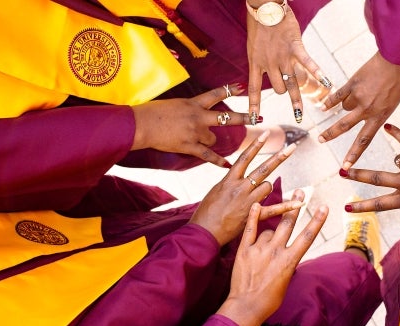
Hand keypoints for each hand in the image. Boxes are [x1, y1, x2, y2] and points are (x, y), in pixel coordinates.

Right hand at [131, 84, 252, 167]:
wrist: (141, 124)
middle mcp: (198, 116)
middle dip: (243, 117)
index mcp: (193, 103)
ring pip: (213, 139)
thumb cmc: (152, 112)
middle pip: (227, 117)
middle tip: (258, 117)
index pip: (216, 94)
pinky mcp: (189, 146)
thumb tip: (192, 109)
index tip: (241, 87)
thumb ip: (187, 107)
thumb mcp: (174, 103)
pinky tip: (227, 165)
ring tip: (198, 141)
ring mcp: (195, 132)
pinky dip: (218, 161)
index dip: (230, 90)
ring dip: (210, 141)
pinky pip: (207, 155)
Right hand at [190, 130, 297, 245]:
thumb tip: (236, 171)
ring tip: (256, 197)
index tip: (266, 133)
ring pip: (268, 186)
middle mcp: (240, 188)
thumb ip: (229, 180)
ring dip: (267, 188)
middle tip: (292, 147)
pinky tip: (301, 202)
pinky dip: (288, 206)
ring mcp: (248, 201)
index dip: (256, 144)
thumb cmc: (206, 212)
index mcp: (229, 180)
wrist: (204, 232)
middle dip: (279, 157)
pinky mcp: (253, 216)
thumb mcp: (215, 190)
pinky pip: (274, 209)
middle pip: (263, 168)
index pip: (245, 157)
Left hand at [216, 192, 327, 325]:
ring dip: (270, 233)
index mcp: (290, 261)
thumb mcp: (286, 280)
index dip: (317, 220)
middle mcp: (276, 251)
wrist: (246, 306)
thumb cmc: (269, 298)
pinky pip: (250, 229)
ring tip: (266, 250)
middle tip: (300, 191)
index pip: (307, 236)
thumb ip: (287, 261)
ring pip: (268, 230)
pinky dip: (253, 216)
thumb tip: (286, 248)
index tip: (324, 207)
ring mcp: (259, 249)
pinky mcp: (244, 250)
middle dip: (295, 205)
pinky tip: (256, 205)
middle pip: (288, 223)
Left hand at [246, 7, 330, 122]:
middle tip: (289, 91)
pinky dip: (318, 73)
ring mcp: (283, 57)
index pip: (253, 90)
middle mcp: (269, 64)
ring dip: (296, 97)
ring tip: (299, 113)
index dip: (254, 106)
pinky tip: (327, 84)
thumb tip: (266, 74)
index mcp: (255, 64)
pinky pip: (308, 63)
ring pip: (291, 83)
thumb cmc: (259, 26)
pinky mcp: (295, 47)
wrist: (266, 7)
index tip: (255, 121)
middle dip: (284, 92)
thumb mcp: (253, 48)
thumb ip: (260, 63)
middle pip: (279, 89)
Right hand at [319, 52, 399, 169]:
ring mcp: (358, 96)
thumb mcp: (393, 101)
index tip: (345, 166)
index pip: (364, 140)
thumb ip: (377, 109)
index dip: (354, 154)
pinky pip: (337, 95)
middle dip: (331, 134)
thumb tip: (358, 110)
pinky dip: (330, 101)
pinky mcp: (352, 84)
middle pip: (344, 126)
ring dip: (349, 102)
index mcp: (380, 116)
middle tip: (320, 140)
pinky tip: (323, 107)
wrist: (399, 58)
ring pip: (345, 106)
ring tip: (362, 91)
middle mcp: (367, 109)